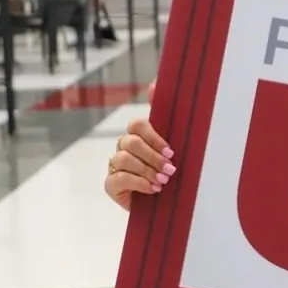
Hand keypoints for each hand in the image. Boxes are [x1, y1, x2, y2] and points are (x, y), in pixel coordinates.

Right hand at [104, 80, 174, 210]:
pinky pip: (119, 177)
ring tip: (163, 181)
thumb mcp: (177, 146)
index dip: (153, 136)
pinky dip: (138, 182)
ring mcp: (115, 166)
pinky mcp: (111, 184)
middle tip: (170, 169)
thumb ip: (170, 118)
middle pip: (131, 141)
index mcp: (141, 136)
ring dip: (147, 170)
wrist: (168, 204)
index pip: (138, 125)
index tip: (171, 151)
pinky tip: (152, 189)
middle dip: (152, 156)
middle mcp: (125, 147)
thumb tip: (153, 83)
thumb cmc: (172, 172)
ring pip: (124, 159)